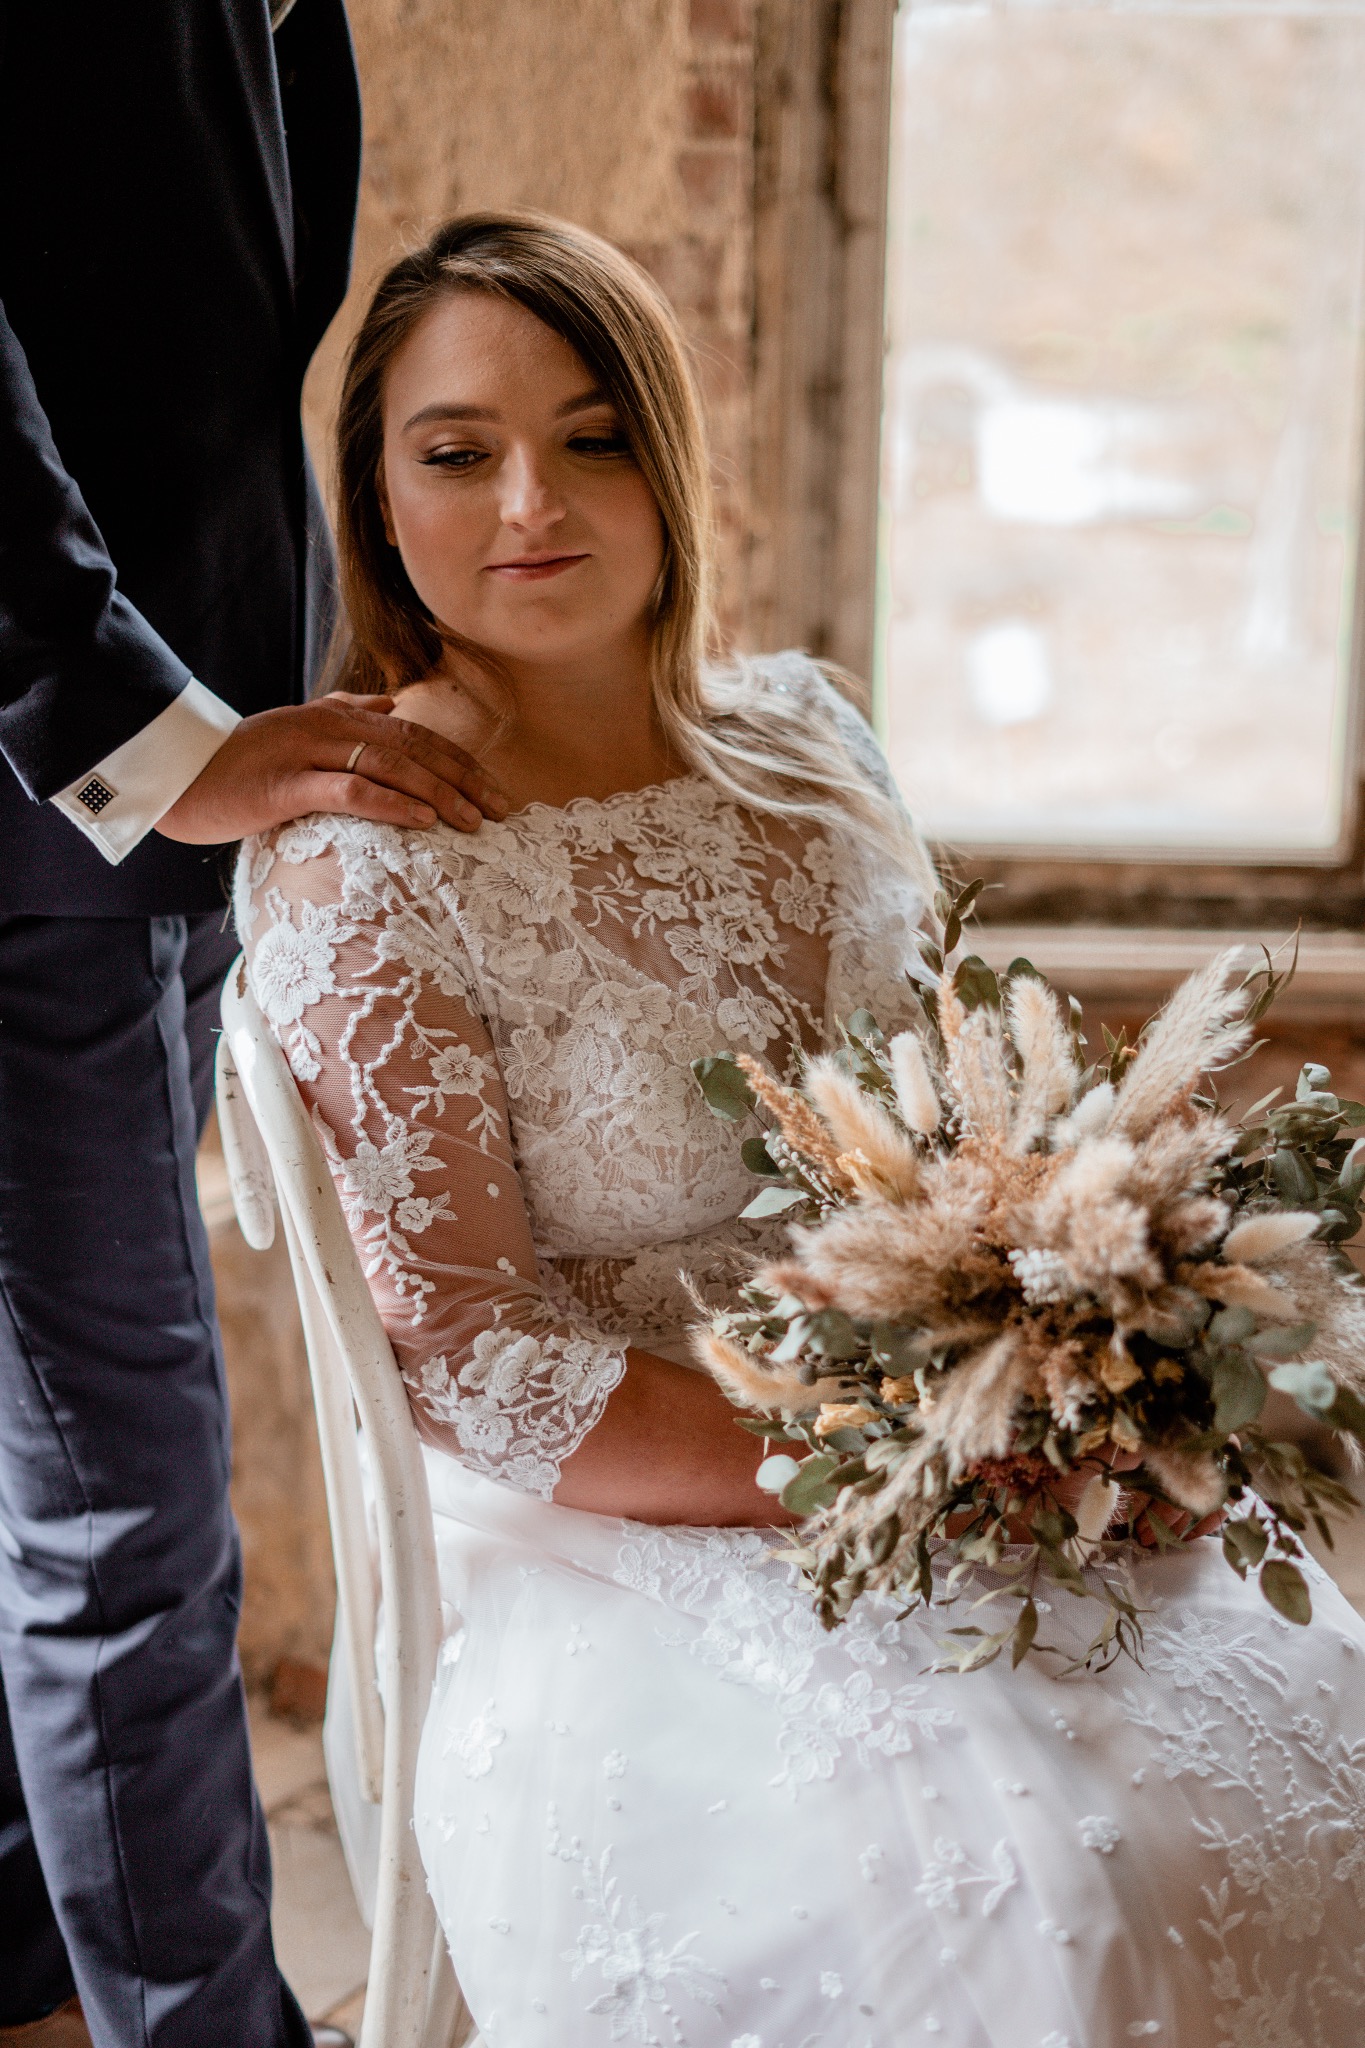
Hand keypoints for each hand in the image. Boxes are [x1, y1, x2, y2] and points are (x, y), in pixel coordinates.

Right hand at [156, 692, 507, 842]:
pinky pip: (350, 790)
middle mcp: (328, 727)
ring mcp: (307, 753)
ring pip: (390, 767)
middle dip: (464, 778)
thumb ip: (345, 712)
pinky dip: (391, 803)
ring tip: (475, 819)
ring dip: (440, 793)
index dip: (459, 760)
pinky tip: (423, 820)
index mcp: (336, 716)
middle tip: (502, 809)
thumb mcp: (296, 731)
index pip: (414, 735)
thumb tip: (391, 703)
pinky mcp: (287, 784)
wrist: (175, 775)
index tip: (494, 788)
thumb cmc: (238, 764)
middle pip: (413, 749)